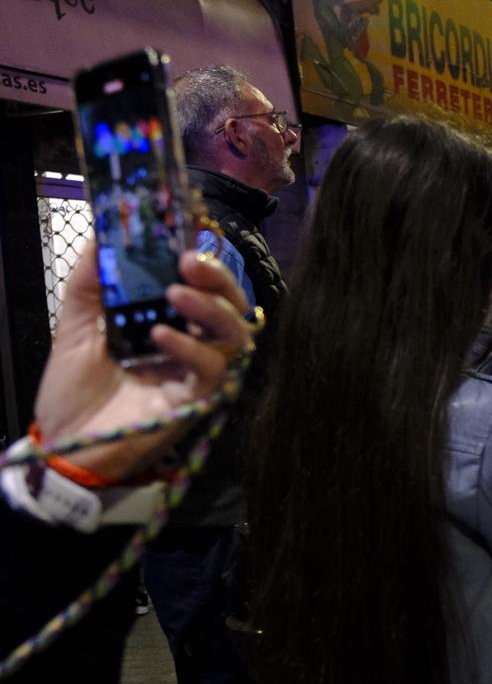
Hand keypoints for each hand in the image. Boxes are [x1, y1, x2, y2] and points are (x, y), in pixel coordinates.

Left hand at [33, 246, 251, 481]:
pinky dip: (190, 347)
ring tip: (176, 294)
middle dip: (217, 278)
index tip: (183, 240)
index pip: (203, 286)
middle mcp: (193, 345)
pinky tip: (161, 334)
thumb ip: (89, 285)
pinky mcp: (196, 401)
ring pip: (235, 335)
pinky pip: (211, 370)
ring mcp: (198, 374)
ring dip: (211, 309)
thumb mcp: (74, 327)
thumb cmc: (74, 391)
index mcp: (170, 322)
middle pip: (232, 305)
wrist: (64, 445)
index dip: (203, 262)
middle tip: (188, 262)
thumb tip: (103, 238)